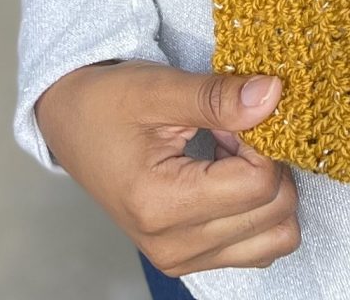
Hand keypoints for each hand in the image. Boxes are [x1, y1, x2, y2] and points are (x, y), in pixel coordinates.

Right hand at [34, 60, 301, 276]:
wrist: (72, 125)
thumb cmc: (107, 104)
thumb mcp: (157, 88)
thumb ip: (217, 97)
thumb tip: (274, 95)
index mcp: (160, 205)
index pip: (258, 183)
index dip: (261, 140)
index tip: (231, 116)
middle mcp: (172, 246)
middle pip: (275, 213)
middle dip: (269, 163)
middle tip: (230, 132)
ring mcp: (182, 260)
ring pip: (277, 236)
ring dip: (269, 189)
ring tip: (229, 156)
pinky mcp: (190, 260)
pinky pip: (258, 246)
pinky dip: (259, 210)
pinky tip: (226, 176)